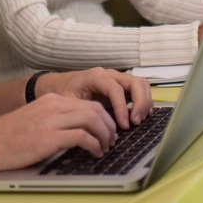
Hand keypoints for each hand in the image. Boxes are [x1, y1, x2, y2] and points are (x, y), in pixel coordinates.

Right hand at [0, 93, 121, 171]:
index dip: (104, 117)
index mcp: (51, 100)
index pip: (88, 103)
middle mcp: (54, 105)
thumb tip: (76, 131)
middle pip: (95, 109)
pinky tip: (95, 153)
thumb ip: (54, 119)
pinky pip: (83, 136)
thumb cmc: (7, 137)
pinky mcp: (50, 137)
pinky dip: (95, 145)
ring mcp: (52, 120)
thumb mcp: (35, 119)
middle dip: (109, 125)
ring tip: (105, 147)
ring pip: (93, 119)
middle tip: (111, 140)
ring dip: (105, 135)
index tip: (107, 130)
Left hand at [38, 68, 153, 128]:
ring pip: (140, 84)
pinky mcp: (121, 86)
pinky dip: (144, 101)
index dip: (122, 108)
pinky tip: (141, 116)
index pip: (116, 89)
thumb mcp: (67, 103)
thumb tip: (97, 128)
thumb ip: (81, 111)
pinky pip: (139, 89)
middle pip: (134, 82)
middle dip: (140, 103)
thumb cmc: (62, 94)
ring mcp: (117, 79)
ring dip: (144, 102)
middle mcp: (109, 74)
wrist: (59, 85)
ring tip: (139, 120)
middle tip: (136, 123)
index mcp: (95, 77)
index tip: (124, 126)